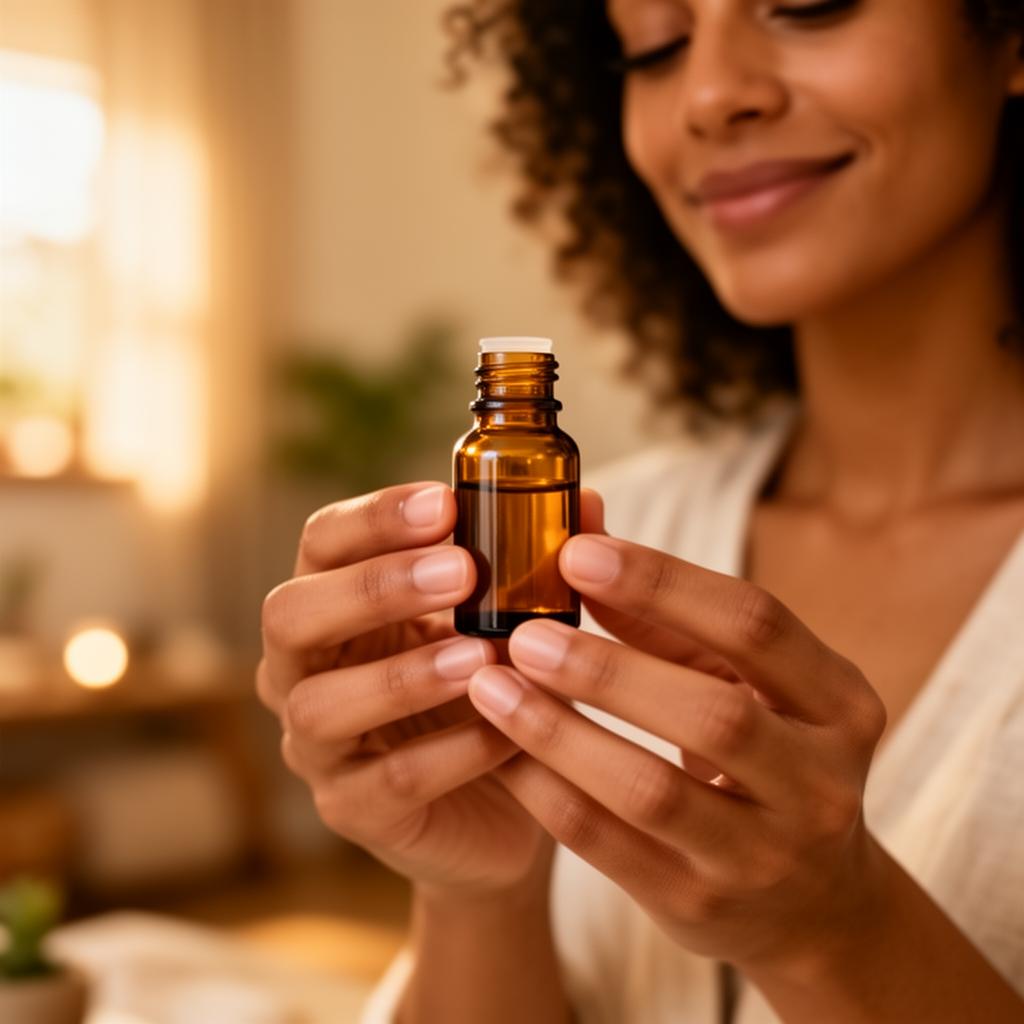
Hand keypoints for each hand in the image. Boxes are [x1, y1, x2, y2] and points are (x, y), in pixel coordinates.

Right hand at [256, 482, 604, 901]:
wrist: (504, 806)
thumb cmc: (491, 688)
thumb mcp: (508, 620)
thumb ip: (536, 564)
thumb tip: (591, 504)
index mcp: (336, 603)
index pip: (323, 541)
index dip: (374, 518)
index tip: (446, 504)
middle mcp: (305, 668)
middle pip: (289, 614)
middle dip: (374, 587)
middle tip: (461, 573)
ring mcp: (318, 745)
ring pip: (322, 704)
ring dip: (405, 675)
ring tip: (481, 656)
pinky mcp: (352, 809)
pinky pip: (389, 781)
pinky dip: (452, 752)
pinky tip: (508, 733)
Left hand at [464, 515, 888, 972]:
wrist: (809, 902)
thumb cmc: (765, 757)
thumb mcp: (746, 685)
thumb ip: (670, 621)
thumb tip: (581, 546)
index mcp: (840, 703)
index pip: (756, 625)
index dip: (663, 583)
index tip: (578, 552)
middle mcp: (819, 783)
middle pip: (713, 714)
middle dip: (606, 668)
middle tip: (524, 632)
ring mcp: (762, 856)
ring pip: (650, 789)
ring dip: (559, 731)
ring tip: (493, 685)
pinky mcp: (698, 904)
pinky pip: (605, 845)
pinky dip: (544, 789)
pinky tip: (497, 750)